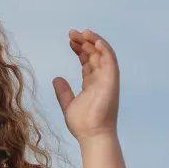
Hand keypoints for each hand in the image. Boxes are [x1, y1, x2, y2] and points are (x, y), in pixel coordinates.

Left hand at [52, 29, 119, 143]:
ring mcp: (107, 78)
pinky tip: (93, 40)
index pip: (87, 60)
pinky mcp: (112, 80)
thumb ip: (63, 92)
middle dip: (84, 42)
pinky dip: (103, 48)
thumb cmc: (83, 124)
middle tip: (71, 33)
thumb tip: (56, 78)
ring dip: (93, 41)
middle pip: (94, 54)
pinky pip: (110, 60)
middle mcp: (101, 78)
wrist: (92, 135)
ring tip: (82, 32)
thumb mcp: (69, 104)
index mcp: (92, 83)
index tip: (69, 41)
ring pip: (102, 54)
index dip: (79, 49)